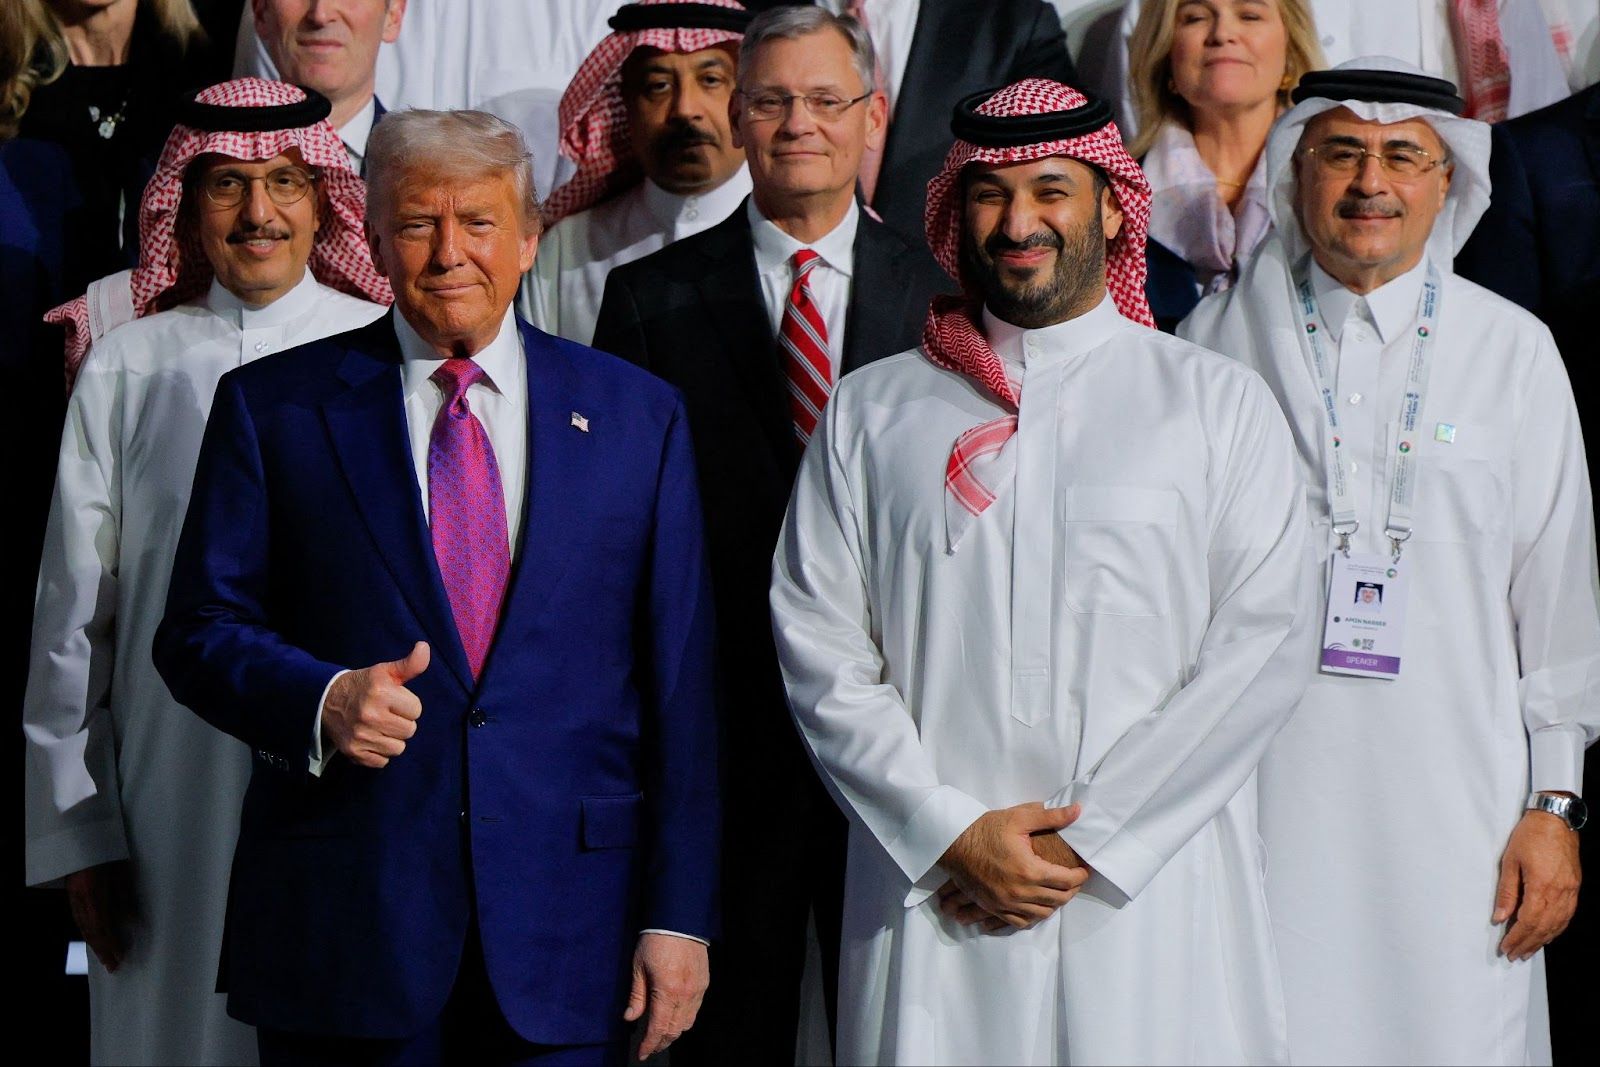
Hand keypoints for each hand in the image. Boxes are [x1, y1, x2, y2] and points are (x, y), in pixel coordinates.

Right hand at [65, 860, 135, 971]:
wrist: (81, 834)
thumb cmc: (108, 850)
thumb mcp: (122, 871)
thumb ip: (125, 897)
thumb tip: (131, 922)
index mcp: (94, 893)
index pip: (103, 926)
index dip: (110, 944)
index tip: (119, 958)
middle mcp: (80, 898)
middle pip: (91, 930)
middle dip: (102, 949)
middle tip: (112, 966)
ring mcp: (73, 896)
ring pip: (83, 926)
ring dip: (94, 943)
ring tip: (104, 956)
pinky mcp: (71, 893)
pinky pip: (79, 918)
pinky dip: (87, 931)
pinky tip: (93, 937)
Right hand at [320, 642, 429, 768]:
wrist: (326, 700)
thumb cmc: (363, 685)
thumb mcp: (384, 672)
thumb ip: (409, 664)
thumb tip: (424, 647)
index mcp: (381, 693)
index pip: (416, 710)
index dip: (408, 705)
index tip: (394, 701)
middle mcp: (370, 715)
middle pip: (409, 730)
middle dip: (402, 722)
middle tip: (386, 714)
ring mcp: (361, 736)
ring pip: (398, 748)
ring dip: (392, 739)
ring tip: (379, 727)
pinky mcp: (353, 752)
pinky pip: (383, 761)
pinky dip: (379, 753)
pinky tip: (371, 739)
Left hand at [623, 933, 708, 1060]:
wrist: (680, 920)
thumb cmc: (656, 941)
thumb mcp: (639, 967)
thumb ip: (636, 995)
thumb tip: (630, 1017)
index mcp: (667, 991)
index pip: (659, 1028)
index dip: (649, 1044)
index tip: (642, 1053)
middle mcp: (685, 995)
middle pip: (675, 1030)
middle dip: (661, 1042)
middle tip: (650, 1047)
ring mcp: (697, 990)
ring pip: (687, 1023)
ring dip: (674, 1032)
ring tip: (661, 1035)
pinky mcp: (703, 984)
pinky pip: (695, 1010)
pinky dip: (684, 1019)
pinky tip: (675, 1017)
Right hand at [936, 802, 1088, 929]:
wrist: (953, 844)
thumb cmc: (986, 829)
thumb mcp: (1019, 817)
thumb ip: (1051, 816)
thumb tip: (1077, 811)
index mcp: (1029, 870)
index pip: (1066, 881)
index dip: (1080, 876)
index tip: (1084, 869)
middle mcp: (1020, 892)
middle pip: (1057, 899)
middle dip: (1071, 890)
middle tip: (1075, 879)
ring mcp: (1006, 903)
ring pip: (1042, 914)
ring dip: (1055, 904)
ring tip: (1059, 891)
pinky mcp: (994, 908)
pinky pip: (1021, 921)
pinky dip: (1034, 916)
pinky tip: (1037, 906)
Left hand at [1493, 808, 1580, 960]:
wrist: (1556, 820)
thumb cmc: (1530, 836)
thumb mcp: (1510, 861)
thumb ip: (1506, 892)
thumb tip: (1499, 917)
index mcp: (1541, 886)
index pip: (1528, 921)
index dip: (1517, 937)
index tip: (1506, 947)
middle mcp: (1560, 893)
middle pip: (1543, 927)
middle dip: (1528, 943)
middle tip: (1514, 955)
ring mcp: (1570, 891)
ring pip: (1557, 924)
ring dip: (1542, 940)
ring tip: (1528, 950)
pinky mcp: (1575, 888)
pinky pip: (1566, 915)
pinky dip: (1556, 929)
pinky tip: (1547, 934)